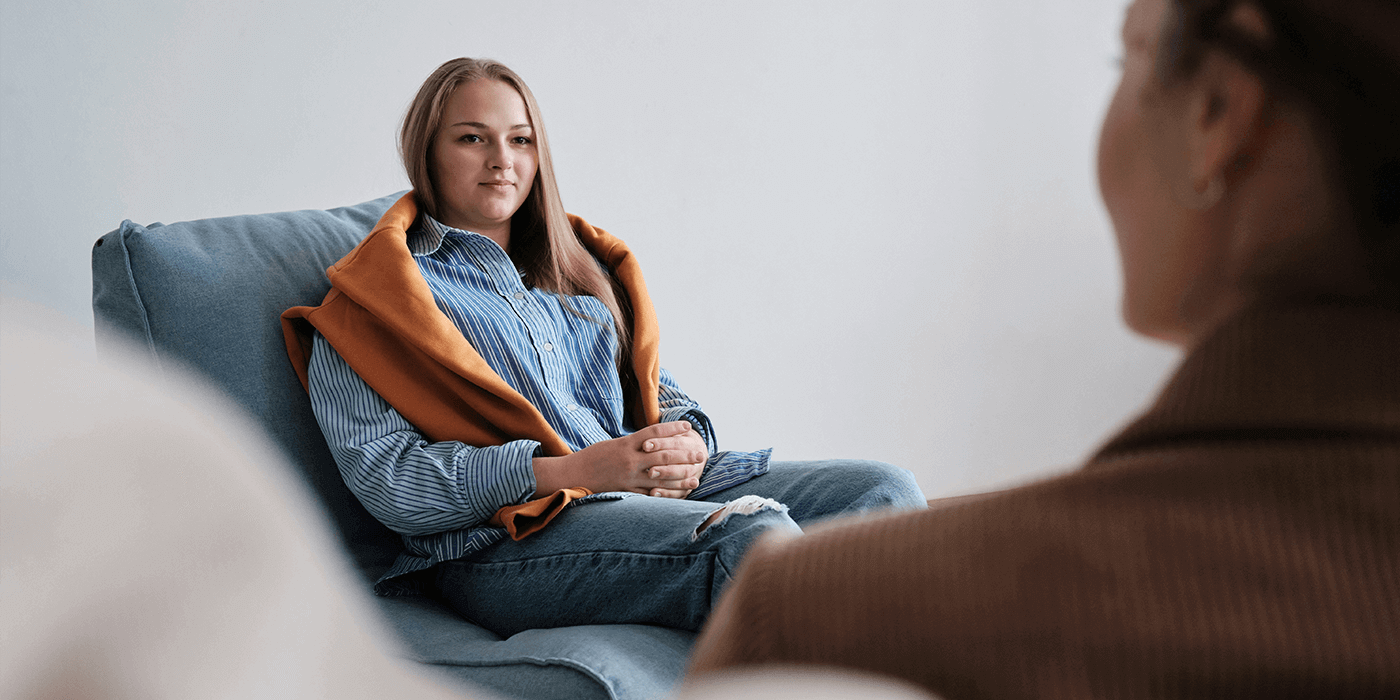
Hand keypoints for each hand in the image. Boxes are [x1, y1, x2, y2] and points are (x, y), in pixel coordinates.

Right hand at [531, 421, 706, 497]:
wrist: (571, 474)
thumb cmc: (592, 457)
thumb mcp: (613, 444)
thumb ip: (633, 445)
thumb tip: (653, 442)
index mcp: (626, 444)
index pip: (655, 433)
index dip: (674, 429)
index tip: (690, 428)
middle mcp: (630, 460)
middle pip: (664, 456)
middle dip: (684, 456)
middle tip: (701, 456)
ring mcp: (628, 478)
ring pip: (660, 478)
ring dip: (680, 479)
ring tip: (696, 478)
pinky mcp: (625, 492)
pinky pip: (648, 495)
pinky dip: (664, 496)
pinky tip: (677, 496)